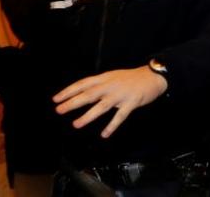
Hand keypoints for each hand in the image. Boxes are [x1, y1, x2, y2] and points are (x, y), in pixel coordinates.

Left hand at [53, 66, 167, 137]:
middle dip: (73, 103)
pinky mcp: (131, 103)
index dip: (68, 91)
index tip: (56, 99)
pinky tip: (105, 134)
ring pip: (101, 106)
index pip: (83, 84)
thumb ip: (99, 85)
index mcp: (105, 78)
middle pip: (89, 95)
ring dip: (88, 116)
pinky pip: (120, 116)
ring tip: (76, 124)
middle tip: (60, 110)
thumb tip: (83, 94)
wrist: (153, 76)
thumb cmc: (132, 78)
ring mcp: (121, 95)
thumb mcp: (113, 76)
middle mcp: (110, 86)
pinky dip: (112, 126)